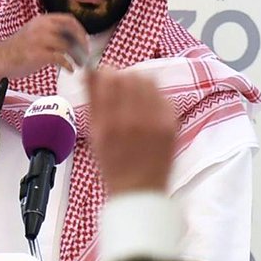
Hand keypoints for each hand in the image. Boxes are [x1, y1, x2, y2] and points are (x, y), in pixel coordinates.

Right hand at [0, 14, 88, 97]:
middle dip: (82, 44)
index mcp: (42, 20)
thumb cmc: (18, 50)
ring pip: (68, 46)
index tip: (84, 41)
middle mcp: (42, 27)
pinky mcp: (38, 54)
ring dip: (77, 57)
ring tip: (78, 65)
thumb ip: (51, 33)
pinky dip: (68, 65)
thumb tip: (72, 40)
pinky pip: (61, 58)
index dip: (80, 30)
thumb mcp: (34, 33)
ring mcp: (40, 40)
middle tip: (85, 54)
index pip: (68, 20)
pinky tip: (70, 70)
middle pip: (71, 32)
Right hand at [88, 67, 176, 195]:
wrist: (139, 190)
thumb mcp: (94, 134)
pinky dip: (154, 97)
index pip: (110, 79)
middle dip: (122, 77)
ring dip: (139, 83)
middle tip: (120, 87)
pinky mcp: (171, 124)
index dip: (107, 73)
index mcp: (109, 123)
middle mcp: (133, 119)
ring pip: (149, 82)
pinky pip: (163, 96)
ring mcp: (155, 121)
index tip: (105, 77)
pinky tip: (148, 108)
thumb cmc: (113, 164)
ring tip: (134, 97)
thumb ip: (92, 100)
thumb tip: (89, 71)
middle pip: (130, 76)